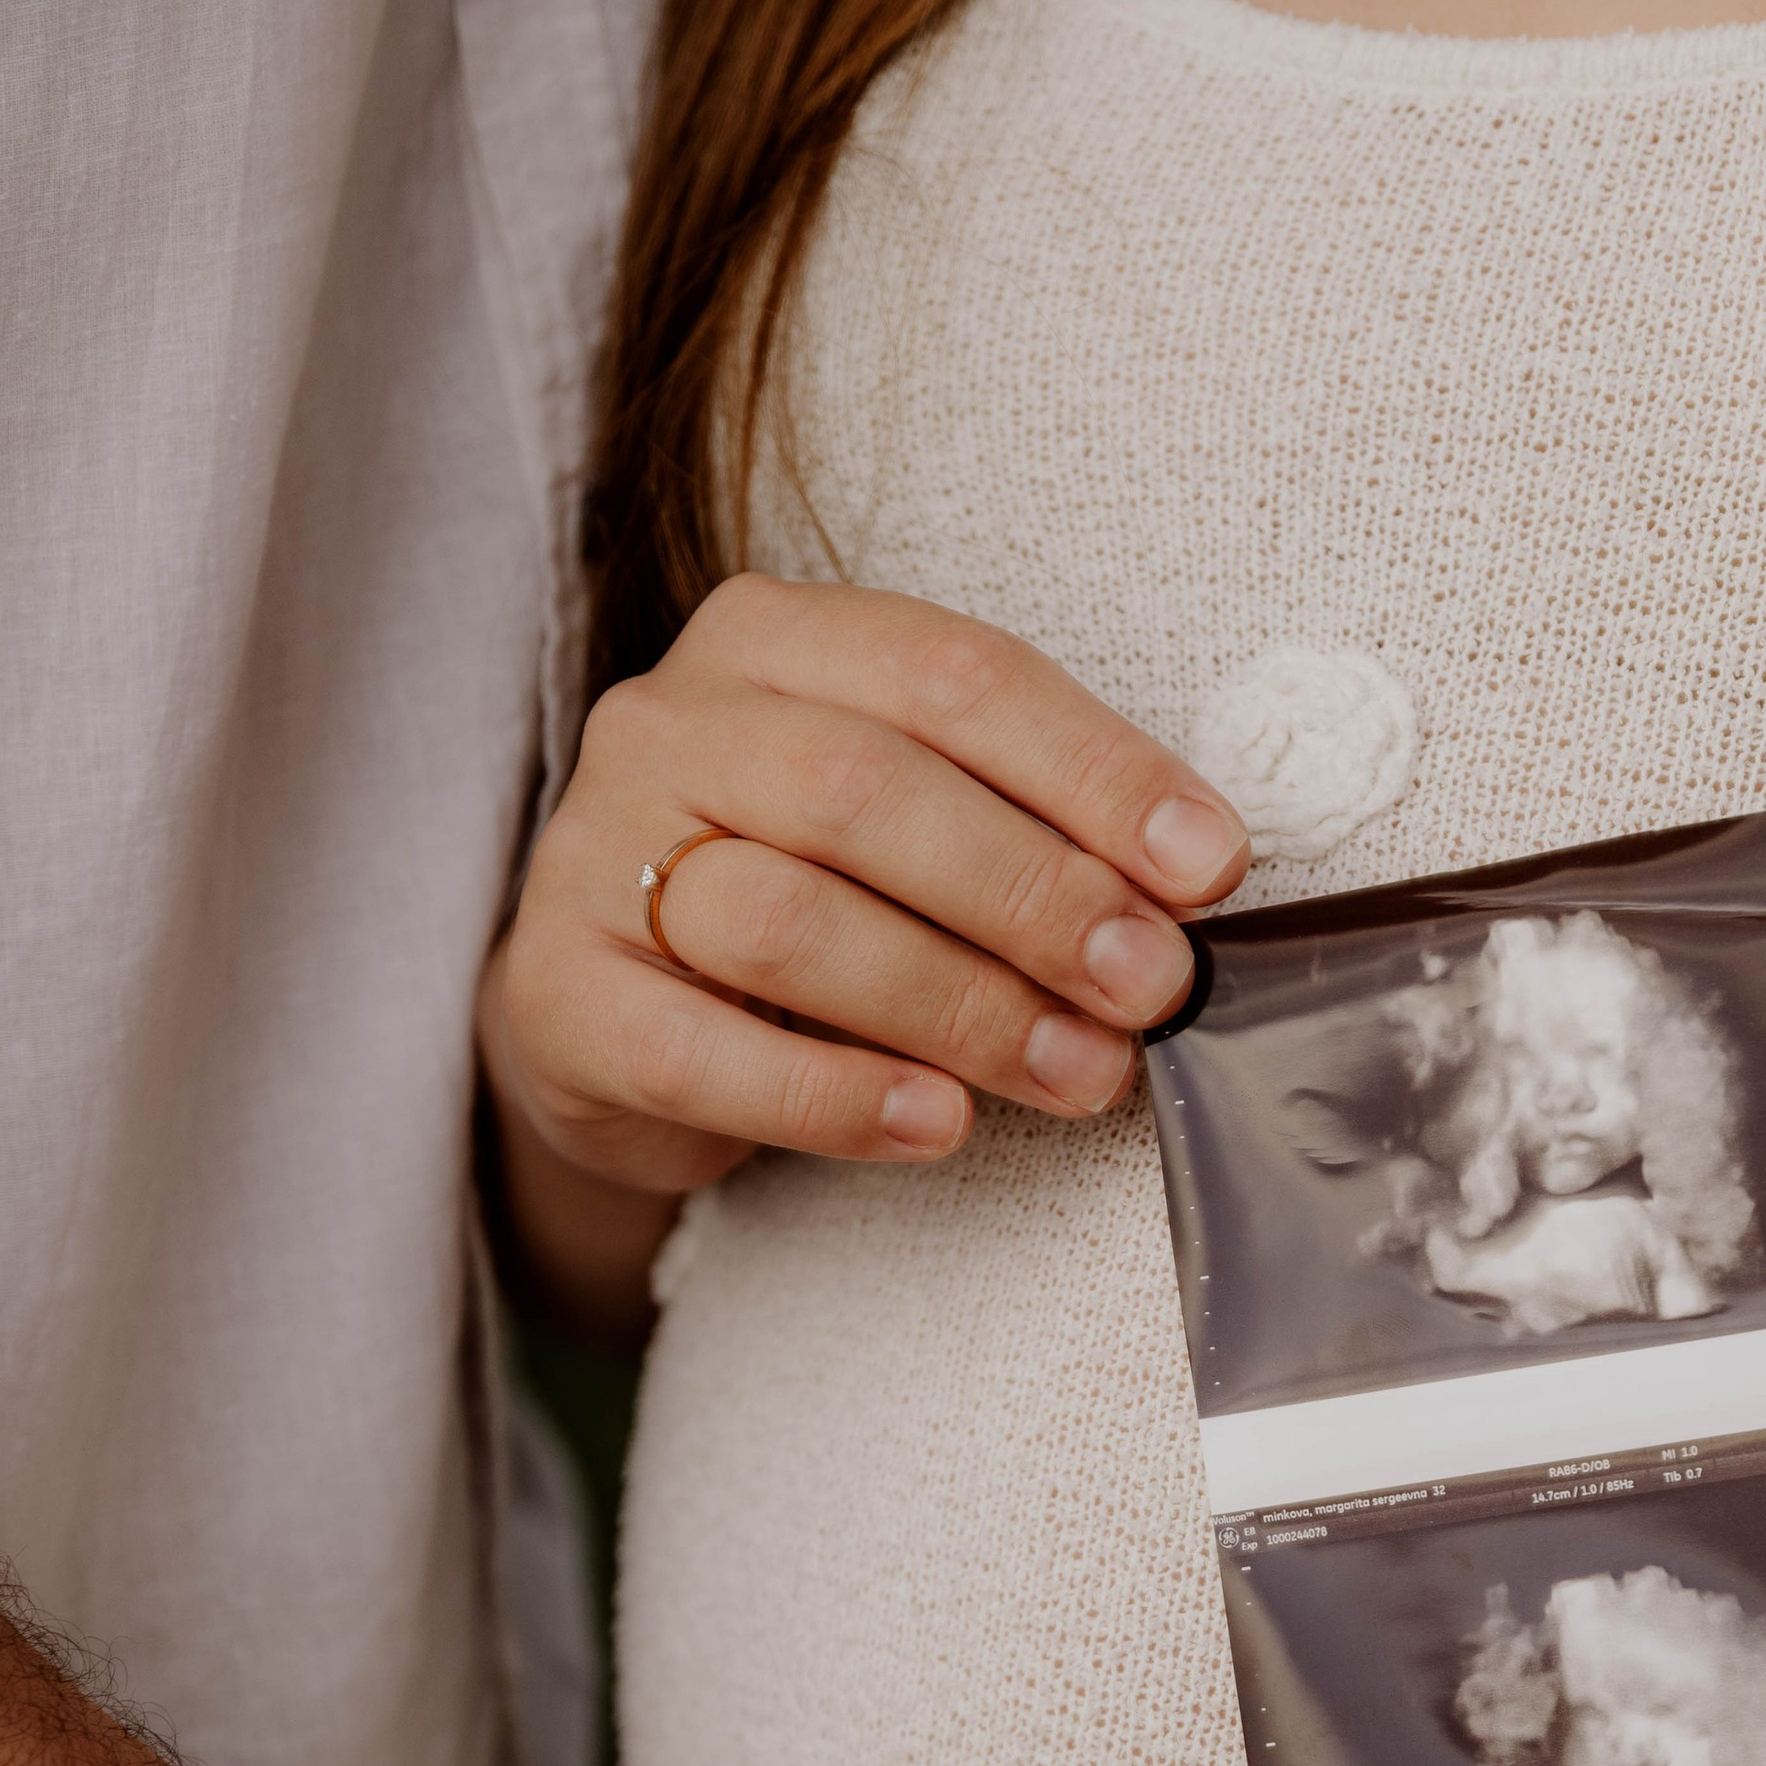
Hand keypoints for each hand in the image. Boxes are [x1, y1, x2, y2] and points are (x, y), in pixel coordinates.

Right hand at [487, 575, 1248, 1193]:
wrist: (616, 1024)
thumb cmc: (803, 906)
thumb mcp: (913, 832)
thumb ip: (1025, 829)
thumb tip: (1188, 892)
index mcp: (773, 640)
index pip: (954, 676)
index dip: (1094, 770)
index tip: (1208, 867)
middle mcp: (669, 721)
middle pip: (869, 791)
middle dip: (1036, 896)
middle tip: (1150, 987)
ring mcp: (593, 854)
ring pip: (790, 920)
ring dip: (959, 1006)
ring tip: (1077, 1072)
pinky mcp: (557, 995)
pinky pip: (706, 1053)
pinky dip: (838, 1097)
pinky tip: (939, 1125)